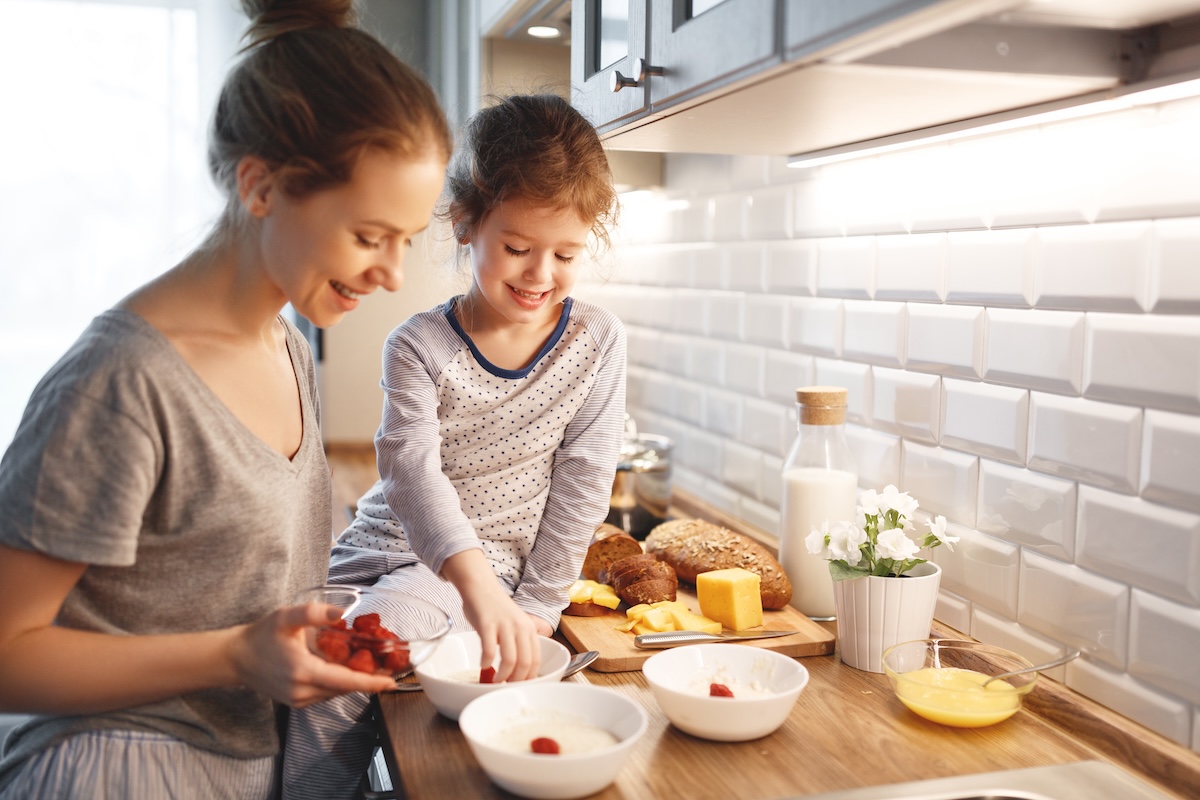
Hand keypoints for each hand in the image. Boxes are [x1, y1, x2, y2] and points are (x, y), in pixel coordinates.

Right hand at [229, 604, 396, 707]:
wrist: (236, 658)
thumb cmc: (261, 635)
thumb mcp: (285, 617)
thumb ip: (312, 613)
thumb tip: (341, 613)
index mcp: (303, 672)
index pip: (346, 681)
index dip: (371, 682)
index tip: (392, 681)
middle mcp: (303, 691)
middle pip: (345, 687)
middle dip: (368, 678)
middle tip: (389, 665)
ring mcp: (299, 700)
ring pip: (336, 692)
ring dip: (354, 680)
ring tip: (372, 664)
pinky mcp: (297, 702)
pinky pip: (326, 694)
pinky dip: (339, 683)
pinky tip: (345, 668)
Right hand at [443, 551, 540, 682]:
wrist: (481, 588)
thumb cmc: (496, 609)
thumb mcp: (516, 624)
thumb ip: (521, 642)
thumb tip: (520, 670)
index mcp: (529, 629)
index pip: (536, 660)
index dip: (529, 678)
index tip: (520, 687)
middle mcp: (520, 627)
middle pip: (525, 662)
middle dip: (516, 680)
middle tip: (506, 687)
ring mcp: (504, 625)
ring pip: (510, 659)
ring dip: (502, 675)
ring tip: (494, 680)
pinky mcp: (487, 624)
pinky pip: (489, 649)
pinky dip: (486, 662)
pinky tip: (483, 665)